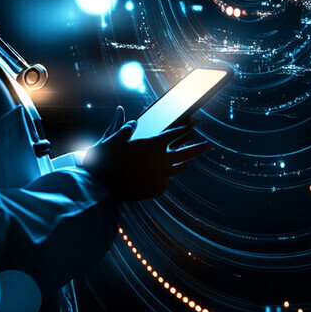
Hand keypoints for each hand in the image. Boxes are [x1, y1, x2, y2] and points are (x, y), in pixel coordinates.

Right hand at [81, 106, 209, 202]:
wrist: (101, 185)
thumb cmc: (107, 158)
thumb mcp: (114, 137)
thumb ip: (127, 128)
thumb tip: (133, 122)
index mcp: (155, 144)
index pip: (177, 133)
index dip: (188, 126)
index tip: (196, 122)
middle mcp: (162, 160)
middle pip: (187, 153)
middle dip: (199, 148)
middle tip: (209, 145)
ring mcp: (161, 177)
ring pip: (179, 169)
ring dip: (184, 164)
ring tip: (188, 163)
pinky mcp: (157, 190)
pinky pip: (164, 182)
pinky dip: (162, 178)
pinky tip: (160, 178)